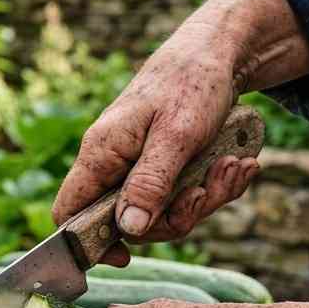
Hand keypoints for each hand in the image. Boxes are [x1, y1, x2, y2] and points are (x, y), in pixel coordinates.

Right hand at [52, 0, 308, 266]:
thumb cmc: (192, 83)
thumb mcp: (176, 136)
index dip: (89, 243)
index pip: (69, 212)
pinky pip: (185, 196)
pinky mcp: (166, 166)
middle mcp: (114, 164)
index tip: (124, 256)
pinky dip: (216, 185)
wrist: (221, 51)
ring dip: (206, 197)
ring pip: (164, 212)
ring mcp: (140, 166)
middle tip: (208, 191)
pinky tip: (239, 163)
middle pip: (130, 222)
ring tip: (235, 166)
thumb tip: (128, 230)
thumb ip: (149, 184)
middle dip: (177, 215)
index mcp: (101, 153)